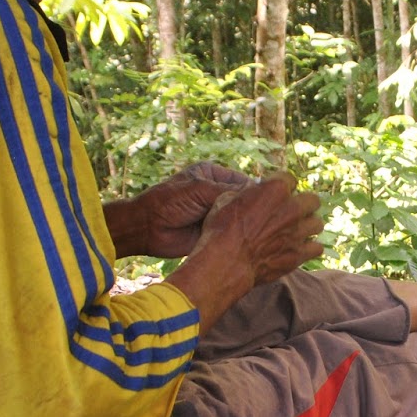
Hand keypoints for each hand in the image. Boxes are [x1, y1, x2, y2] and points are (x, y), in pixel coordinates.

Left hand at [108, 161, 255, 258]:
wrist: (147, 228)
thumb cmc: (169, 201)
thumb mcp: (200, 190)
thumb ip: (228, 191)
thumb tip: (258, 194)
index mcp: (214, 175)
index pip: (243, 182)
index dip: (255, 192)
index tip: (269, 202)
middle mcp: (217, 193)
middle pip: (243, 200)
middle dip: (252, 209)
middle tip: (269, 219)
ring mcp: (216, 213)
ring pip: (238, 218)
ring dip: (246, 224)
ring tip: (260, 232)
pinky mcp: (214, 232)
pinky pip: (231, 233)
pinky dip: (238, 237)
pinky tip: (250, 241)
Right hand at [196, 175, 324, 285]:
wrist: (225, 261)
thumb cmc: (221, 229)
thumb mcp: (227, 199)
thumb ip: (248, 192)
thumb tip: (253, 191)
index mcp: (276, 189)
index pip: (290, 179)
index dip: (283, 186)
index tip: (276, 194)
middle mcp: (292, 209)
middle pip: (312, 200)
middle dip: (303, 204)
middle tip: (291, 212)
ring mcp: (297, 233)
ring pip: (317, 224)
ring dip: (307, 226)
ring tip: (295, 231)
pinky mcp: (298, 255)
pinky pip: (317, 248)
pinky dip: (309, 248)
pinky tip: (298, 248)